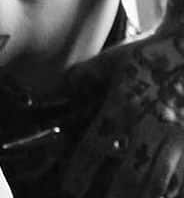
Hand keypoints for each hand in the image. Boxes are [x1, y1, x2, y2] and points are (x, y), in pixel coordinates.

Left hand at [61, 28, 183, 197]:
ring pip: (162, 182)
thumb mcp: (113, 59)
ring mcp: (178, 138)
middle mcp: (151, 126)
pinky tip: (163, 194)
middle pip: (134, 175)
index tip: (71, 186)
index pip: (97, 145)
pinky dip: (173, 190)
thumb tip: (64, 87)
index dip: (81, 169)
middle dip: (117, 194)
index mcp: (124, 105)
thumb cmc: (151, 53)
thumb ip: (85, 75)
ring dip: (145, 196)